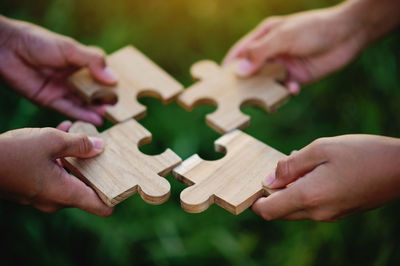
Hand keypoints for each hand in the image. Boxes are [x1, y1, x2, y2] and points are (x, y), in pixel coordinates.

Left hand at [0, 16, 116, 125]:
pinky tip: (95, 119)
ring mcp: (62, 89)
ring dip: (96, 110)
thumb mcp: (70, 49)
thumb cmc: (39, 43)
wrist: (8, 49)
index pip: (100, 74)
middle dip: (105, 100)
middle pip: (93, 91)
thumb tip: (114, 79)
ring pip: (83, 102)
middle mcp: (72, 77)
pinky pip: (69, 109)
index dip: (111, 83)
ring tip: (109, 116)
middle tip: (119, 109)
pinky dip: (82, 115)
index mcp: (79, 62)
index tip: (124, 93)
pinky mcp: (51, 100)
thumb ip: (93, 61)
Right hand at [0, 121, 112, 216]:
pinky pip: (56, 173)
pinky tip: (61, 132)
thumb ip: (80, 144)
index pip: (102, 207)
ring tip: (77, 132)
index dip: (116, 194)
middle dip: (96, 166)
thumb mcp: (52, 141)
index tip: (123, 176)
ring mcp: (44, 194)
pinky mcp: (34, 186)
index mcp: (66, 194)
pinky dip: (61, 156)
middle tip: (101, 146)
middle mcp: (57, 199)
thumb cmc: (13, 153)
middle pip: (89, 188)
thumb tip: (100, 145)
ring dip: (76, 155)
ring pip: (71, 175)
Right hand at [223, 3, 366, 93]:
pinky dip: (285, 92)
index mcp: (262, 38)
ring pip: (265, 84)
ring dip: (264, 92)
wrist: (348, 34)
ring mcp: (282, 67)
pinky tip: (293, 89)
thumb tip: (238, 71)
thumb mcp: (283, 37)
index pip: (238, 55)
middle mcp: (270, 53)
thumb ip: (259, 53)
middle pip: (249, 72)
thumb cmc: (313, 28)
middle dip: (243, 84)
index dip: (228, 68)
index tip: (218, 84)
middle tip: (235, 98)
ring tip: (263, 99)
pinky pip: (283, 89)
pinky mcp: (296, 78)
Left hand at [252, 135, 399, 221]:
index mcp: (309, 197)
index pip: (268, 211)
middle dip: (272, 193)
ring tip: (302, 164)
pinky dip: (304, 193)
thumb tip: (268, 179)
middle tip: (281, 167)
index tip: (254, 184)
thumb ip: (290, 165)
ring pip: (296, 209)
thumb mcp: (321, 148)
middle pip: (280, 212)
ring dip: (289, 191)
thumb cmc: (362, 152)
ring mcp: (330, 215)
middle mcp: (318, 212)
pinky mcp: (340, 212)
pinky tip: (316, 171)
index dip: (255, 201)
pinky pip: (312, 207)